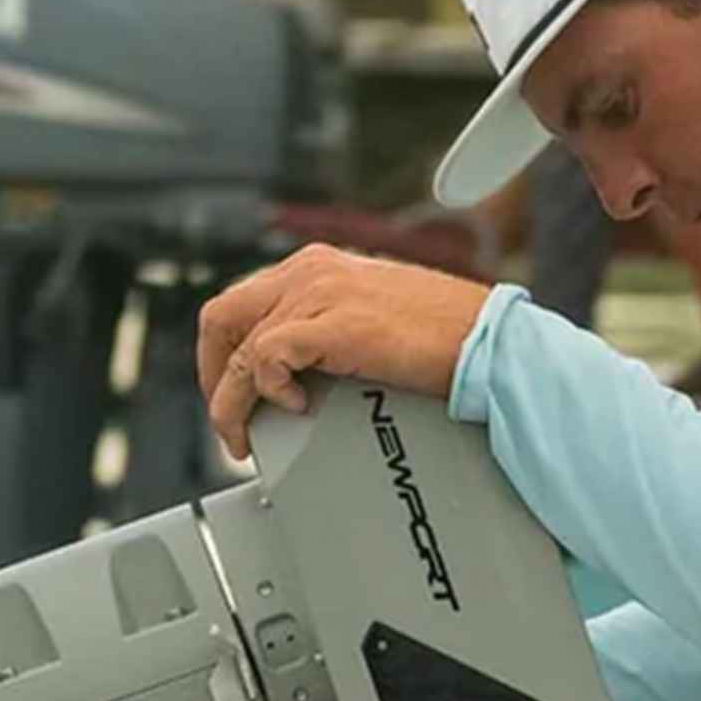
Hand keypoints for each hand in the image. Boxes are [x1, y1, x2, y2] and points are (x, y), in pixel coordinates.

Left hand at [197, 246, 491, 463]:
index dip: (224, 353)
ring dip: (233, 400)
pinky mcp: (333, 324)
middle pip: (221, 317)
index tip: (232, 392)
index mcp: (318, 266)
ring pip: (239, 346)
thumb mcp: (368, 319)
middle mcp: (311, 271)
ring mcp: (320, 293)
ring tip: (246, 434)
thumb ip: (328, 328)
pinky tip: (294, 406)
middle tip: (228, 418)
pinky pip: (267, 357)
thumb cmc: (444, 337)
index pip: (242, 303)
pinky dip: (267, 388)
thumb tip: (292, 373)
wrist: (488, 342)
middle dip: (212, 374)